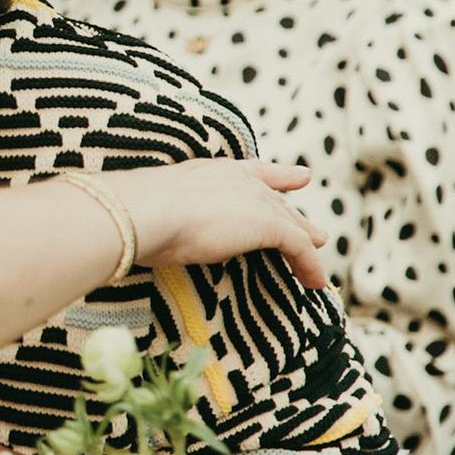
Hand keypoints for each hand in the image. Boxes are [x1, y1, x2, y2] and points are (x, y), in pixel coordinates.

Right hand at [101, 159, 328, 287]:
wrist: (144, 211)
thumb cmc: (136, 212)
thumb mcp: (157, 209)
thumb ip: (166, 215)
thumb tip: (149, 232)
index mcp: (213, 172)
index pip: (253, 173)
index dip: (279, 177)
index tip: (300, 177)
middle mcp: (240, 181)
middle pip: (278, 201)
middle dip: (296, 217)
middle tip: (316, 233)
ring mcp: (257, 201)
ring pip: (293, 225)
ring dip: (307, 245)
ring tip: (317, 263)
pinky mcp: (268, 225)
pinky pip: (300, 248)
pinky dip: (310, 266)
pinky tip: (316, 283)